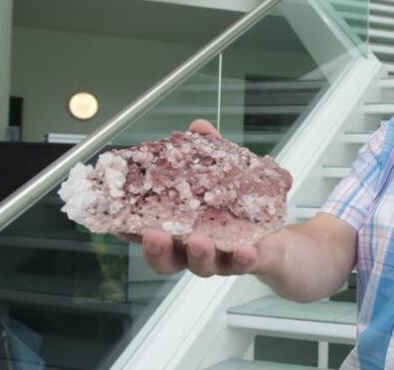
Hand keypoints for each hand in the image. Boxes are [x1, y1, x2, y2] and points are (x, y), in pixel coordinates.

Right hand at [136, 119, 285, 278]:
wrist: (274, 236)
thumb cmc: (237, 207)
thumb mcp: (223, 174)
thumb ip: (209, 151)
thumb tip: (198, 127)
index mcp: (179, 230)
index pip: (148, 235)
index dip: (131, 232)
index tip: (119, 223)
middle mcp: (193, 250)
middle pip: (167, 259)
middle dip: (158, 250)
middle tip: (154, 236)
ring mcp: (219, 258)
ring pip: (202, 265)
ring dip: (199, 254)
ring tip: (200, 241)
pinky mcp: (247, 261)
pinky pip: (243, 264)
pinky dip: (242, 258)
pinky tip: (246, 250)